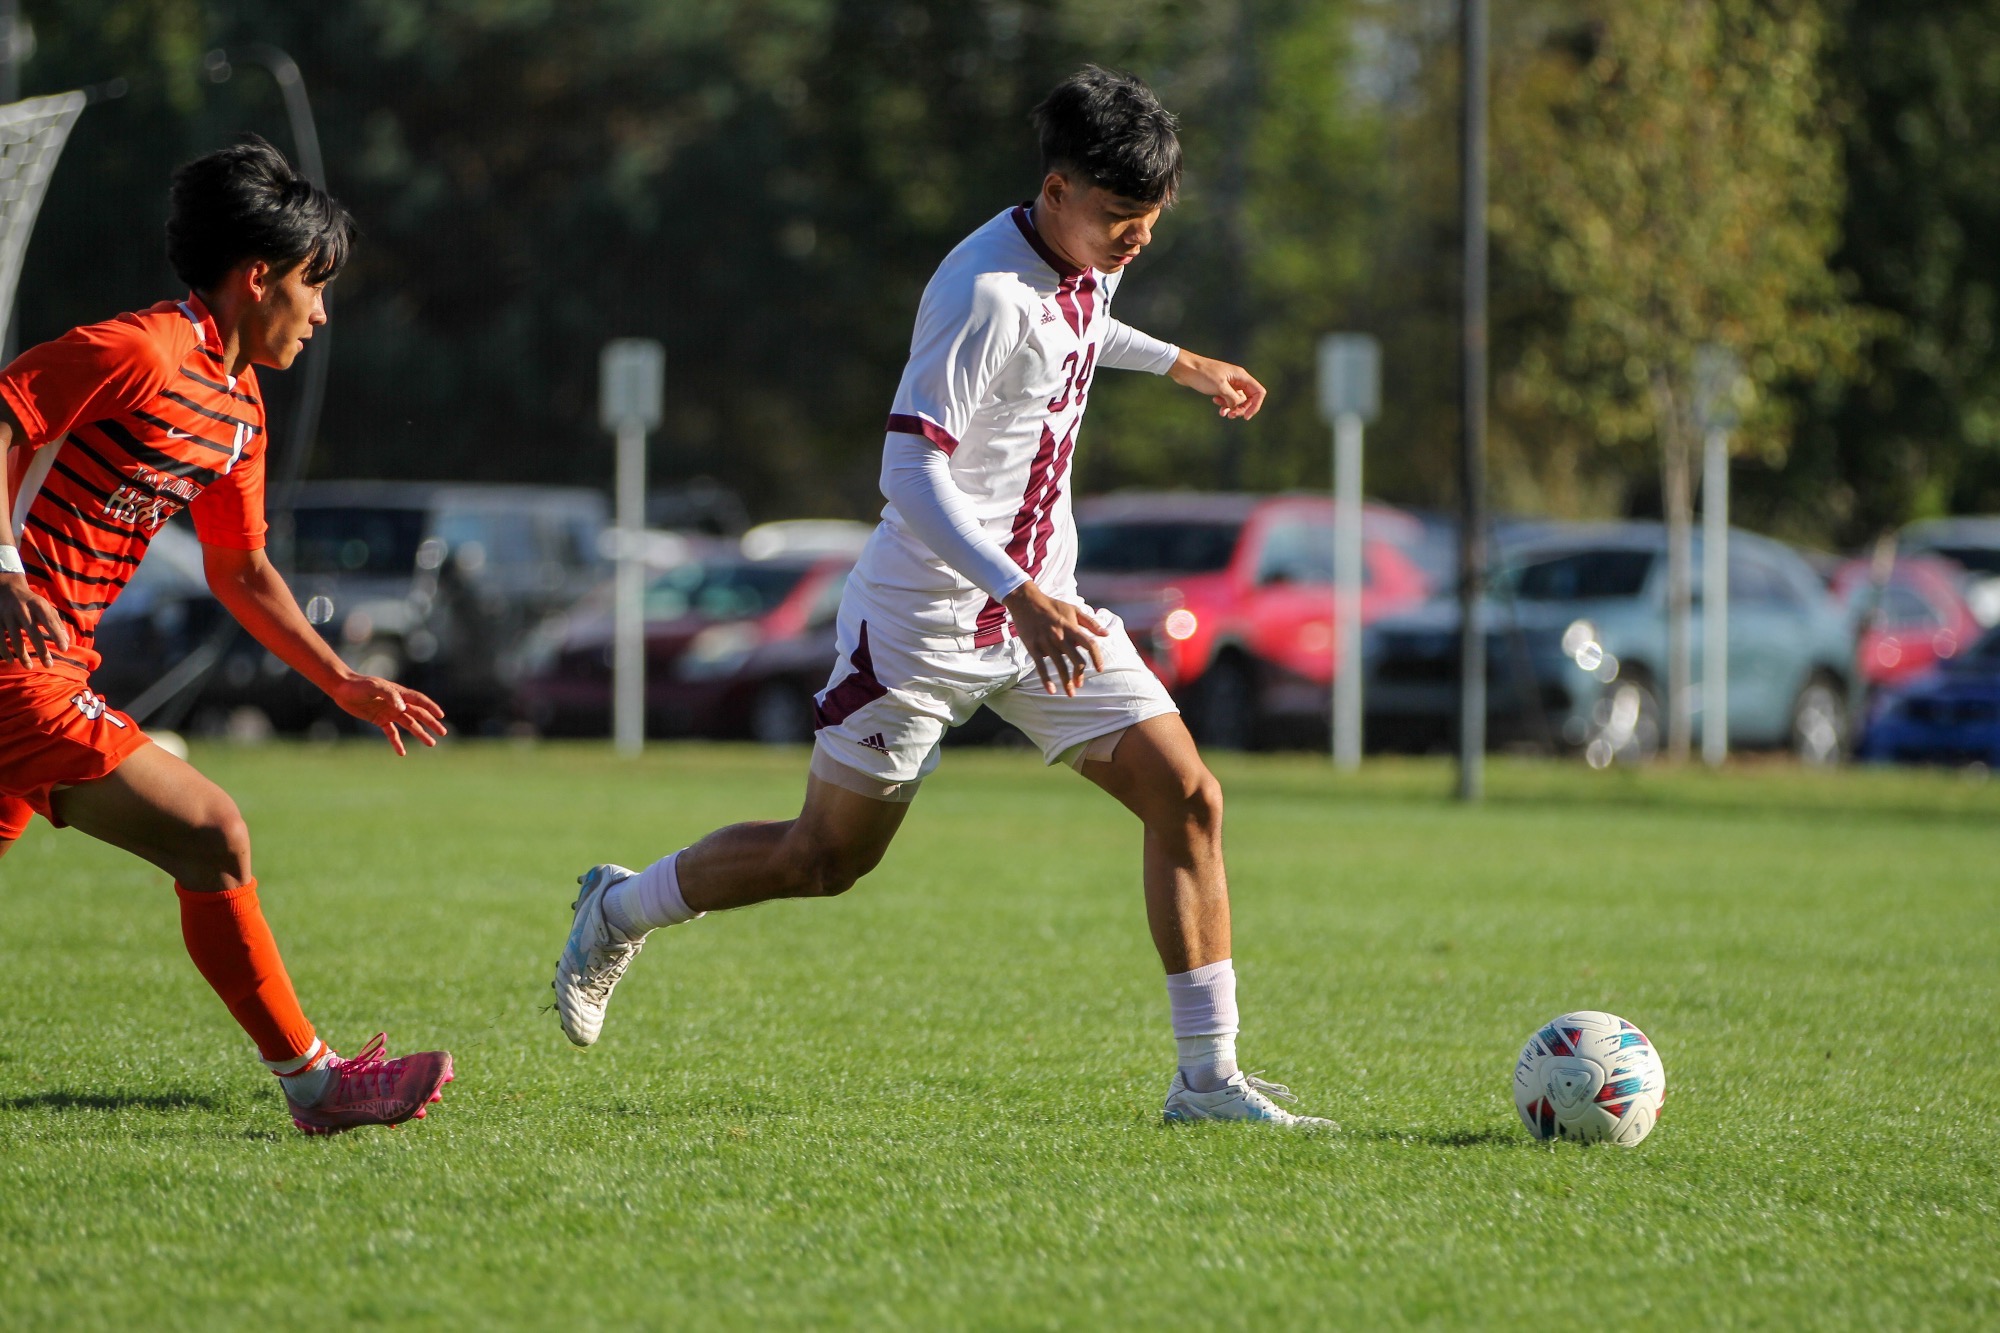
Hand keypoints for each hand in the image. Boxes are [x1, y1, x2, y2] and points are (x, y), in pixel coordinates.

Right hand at [0, 572, 70, 668]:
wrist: (8, 589)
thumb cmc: (32, 603)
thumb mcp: (46, 608)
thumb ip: (57, 623)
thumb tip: (67, 641)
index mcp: (38, 606)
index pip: (50, 622)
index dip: (57, 636)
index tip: (64, 649)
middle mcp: (23, 610)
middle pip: (33, 633)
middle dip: (42, 651)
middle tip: (49, 665)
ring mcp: (8, 615)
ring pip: (15, 639)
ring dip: (22, 655)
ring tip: (29, 667)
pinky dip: (4, 651)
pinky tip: (11, 660)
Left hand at [329, 674, 446, 755]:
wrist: (342, 688)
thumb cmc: (359, 685)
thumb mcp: (374, 687)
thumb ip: (390, 695)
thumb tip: (403, 709)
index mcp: (399, 693)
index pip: (419, 701)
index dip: (431, 708)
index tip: (441, 716)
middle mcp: (397, 703)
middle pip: (418, 714)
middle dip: (431, 723)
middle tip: (443, 732)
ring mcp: (389, 712)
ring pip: (409, 724)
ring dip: (420, 733)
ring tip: (431, 743)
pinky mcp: (380, 719)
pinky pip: (392, 733)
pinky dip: (397, 742)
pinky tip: (402, 753)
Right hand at [1002, 581, 1108, 695]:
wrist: (1026, 600)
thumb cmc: (1052, 606)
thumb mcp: (1073, 609)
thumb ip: (1090, 623)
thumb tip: (1106, 635)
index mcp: (1071, 627)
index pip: (1089, 644)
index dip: (1097, 657)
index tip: (1100, 669)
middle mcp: (1060, 636)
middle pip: (1075, 659)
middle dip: (1079, 675)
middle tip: (1080, 685)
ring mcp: (1046, 642)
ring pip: (1059, 666)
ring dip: (1065, 682)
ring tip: (1071, 693)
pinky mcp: (1033, 647)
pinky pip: (1040, 666)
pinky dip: (1046, 680)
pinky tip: (1051, 690)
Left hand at [1168, 350, 1266, 419]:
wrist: (1185, 368)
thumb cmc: (1202, 374)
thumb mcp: (1220, 388)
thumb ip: (1233, 398)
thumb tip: (1238, 407)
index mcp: (1241, 376)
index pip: (1258, 392)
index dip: (1255, 406)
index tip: (1246, 416)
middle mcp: (1237, 379)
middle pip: (1249, 398)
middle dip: (1241, 409)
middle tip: (1231, 416)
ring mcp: (1229, 382)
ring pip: (1237, 400)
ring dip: (1232, 408)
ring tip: (1222, 413)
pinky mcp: (1220, 386)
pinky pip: (1227, 398)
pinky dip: (1224, 404)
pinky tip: (1215, 403)